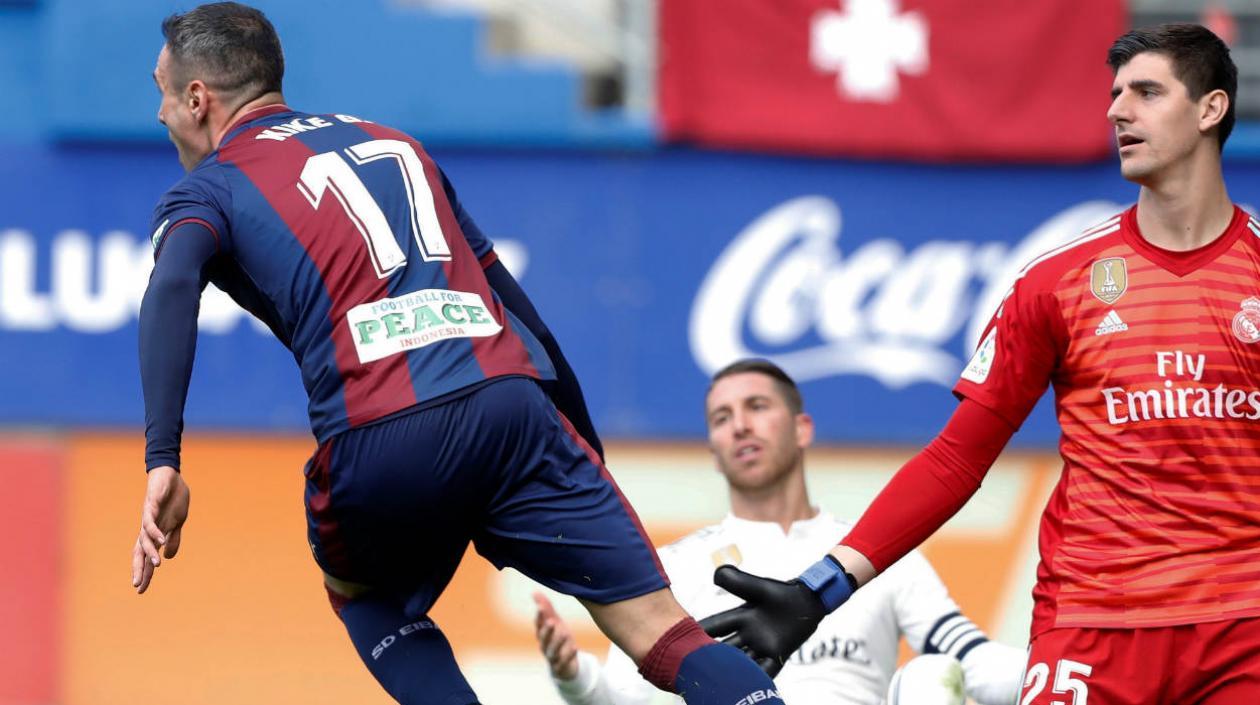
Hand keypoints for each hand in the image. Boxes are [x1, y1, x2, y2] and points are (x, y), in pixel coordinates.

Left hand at [131, 465, 189, 593]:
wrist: (170, 475)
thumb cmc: (173, 498)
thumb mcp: (178, 521)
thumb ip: (174, 539)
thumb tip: (169, 557)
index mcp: (154, 533)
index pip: (146, 557)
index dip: (144, 572)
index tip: (140, 590)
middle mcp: (147, 528)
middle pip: (139, 552)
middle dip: (139, 568)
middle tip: (138, 585)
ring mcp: (148, 517)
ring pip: (145, 539)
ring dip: (150, 552)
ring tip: (157, 564)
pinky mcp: (151, 504)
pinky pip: (150, 521)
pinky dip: (154, 531)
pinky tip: (159, 539)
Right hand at [533, 591, 579, 680]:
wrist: (564, 665)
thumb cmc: (557, 640)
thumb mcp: (554, 623)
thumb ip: (546, 608)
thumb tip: (534, 592)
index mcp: (543, 634)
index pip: (539, 624)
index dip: (539, 616)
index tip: (541, 607)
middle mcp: (545, 645)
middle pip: (544, 638)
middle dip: (547, 630)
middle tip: (551, 621)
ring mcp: (552, 657)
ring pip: (552, 650)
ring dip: (557, 642)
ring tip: (564, 632)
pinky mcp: (560, 667)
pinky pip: (563, 662)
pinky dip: (568, 656)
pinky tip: (575, 647)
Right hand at [698, 565, 827, 676]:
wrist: (808, 601)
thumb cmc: (782, 593)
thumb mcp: (758, 588)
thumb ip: (737, 582)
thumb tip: (715, 575)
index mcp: (740, 618)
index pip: (715, 627)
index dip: (699, 632)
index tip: (680, 639)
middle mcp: (747, 635)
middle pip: (724, 648)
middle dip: (710, 657)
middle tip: (692, 666)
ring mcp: (762, 646)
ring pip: (741, 661)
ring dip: (730, 670)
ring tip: (714, 681)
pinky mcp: (778, 654)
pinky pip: (765, 670)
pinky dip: (756, 678)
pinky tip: (747, 687)